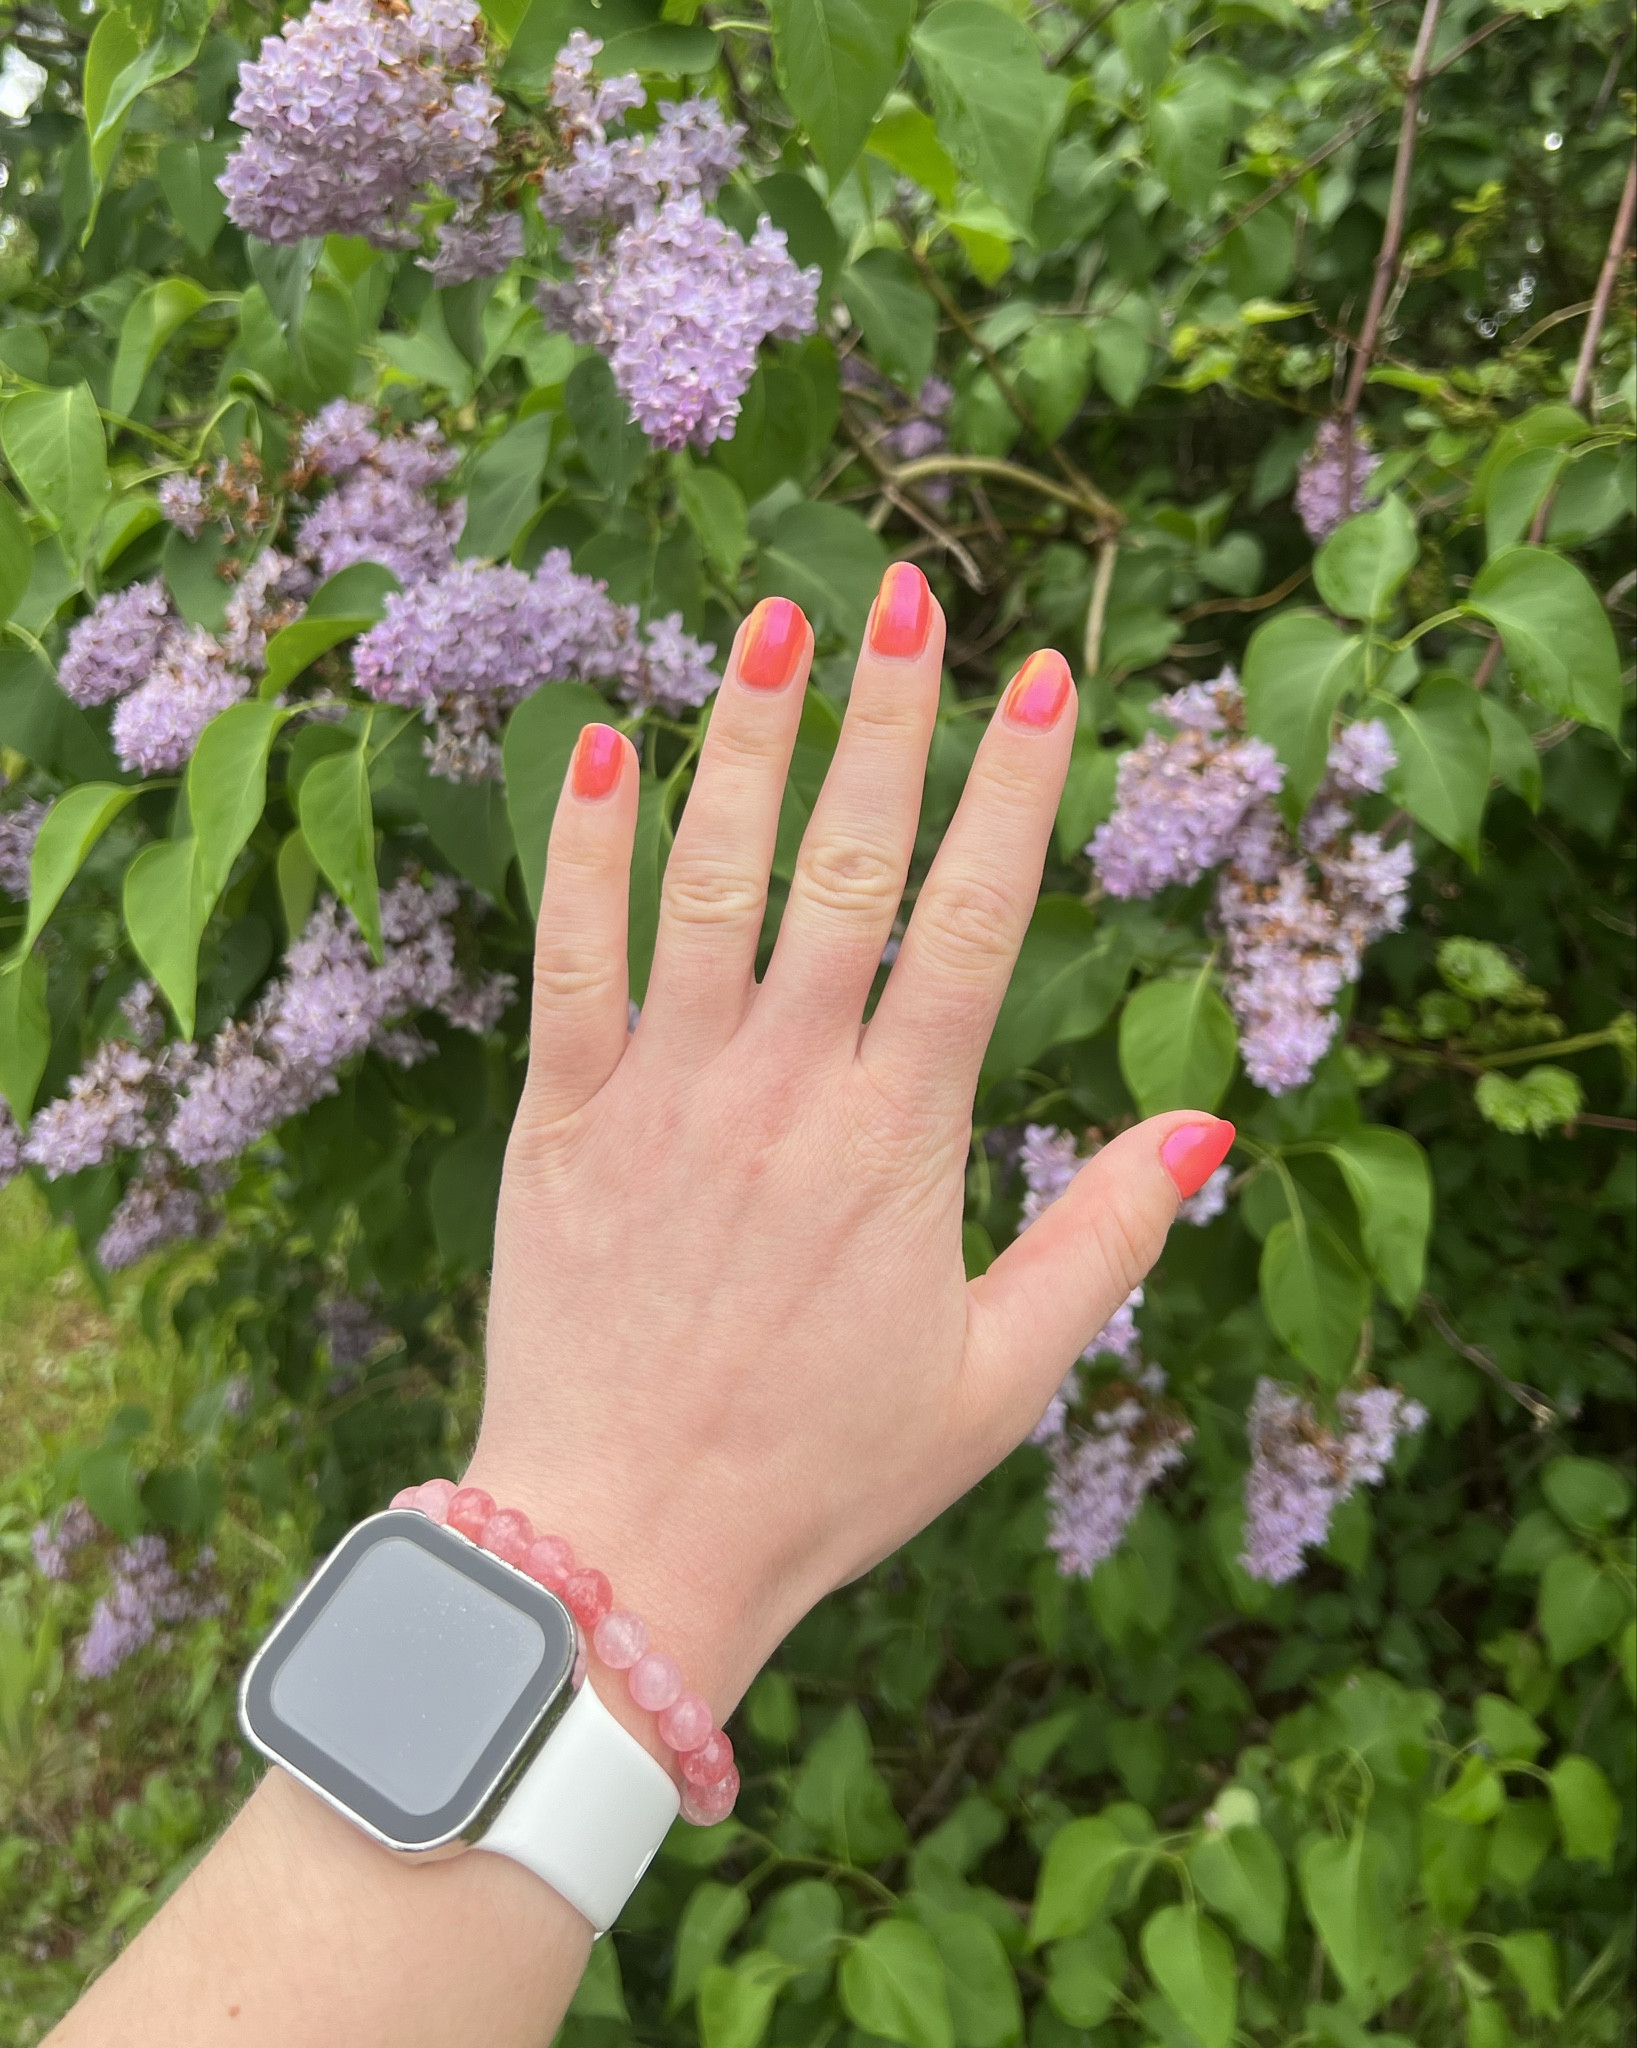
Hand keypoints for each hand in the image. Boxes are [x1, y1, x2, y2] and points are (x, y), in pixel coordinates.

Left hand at [470, 564, 1227, 1724]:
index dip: (1018, 794)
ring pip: (709, 881)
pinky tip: (596, 748)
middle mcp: (784, 1087)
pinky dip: (580, 851)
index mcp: (900, 1141)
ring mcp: (662, 1092)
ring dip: (745, 742)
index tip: (1049, 681)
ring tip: (777, 622)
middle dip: (888, 722)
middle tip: (911, 596)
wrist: (625, 1545)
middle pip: (847, 866)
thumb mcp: (1001, 1379)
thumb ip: (1107, 1243)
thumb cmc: (824, 1473)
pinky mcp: (558, 1119)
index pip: (976, 926)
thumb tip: (1210, 1127)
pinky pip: (568, 960)